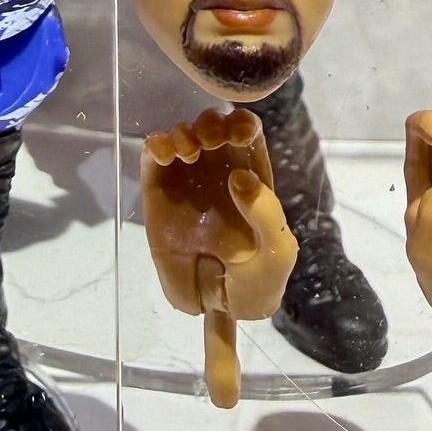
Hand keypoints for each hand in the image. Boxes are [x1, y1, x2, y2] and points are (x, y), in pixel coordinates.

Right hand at [142, 108, 297, 407]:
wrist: (223, 305)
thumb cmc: (258, 276)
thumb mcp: (278, 250)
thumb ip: (267, 214)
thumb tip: (240, 175)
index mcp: (251, 176)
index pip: (246, 135)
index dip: (242, 124)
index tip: (238, 133)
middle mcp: (218, 170)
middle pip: (213, 127)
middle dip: (211, 124)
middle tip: (210, 140)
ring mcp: (187, 178)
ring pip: (184, 135)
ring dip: (185, 132)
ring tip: (187, 152)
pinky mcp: (158, 191)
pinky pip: (153, 157)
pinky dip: (155, 145)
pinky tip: (163, 153)